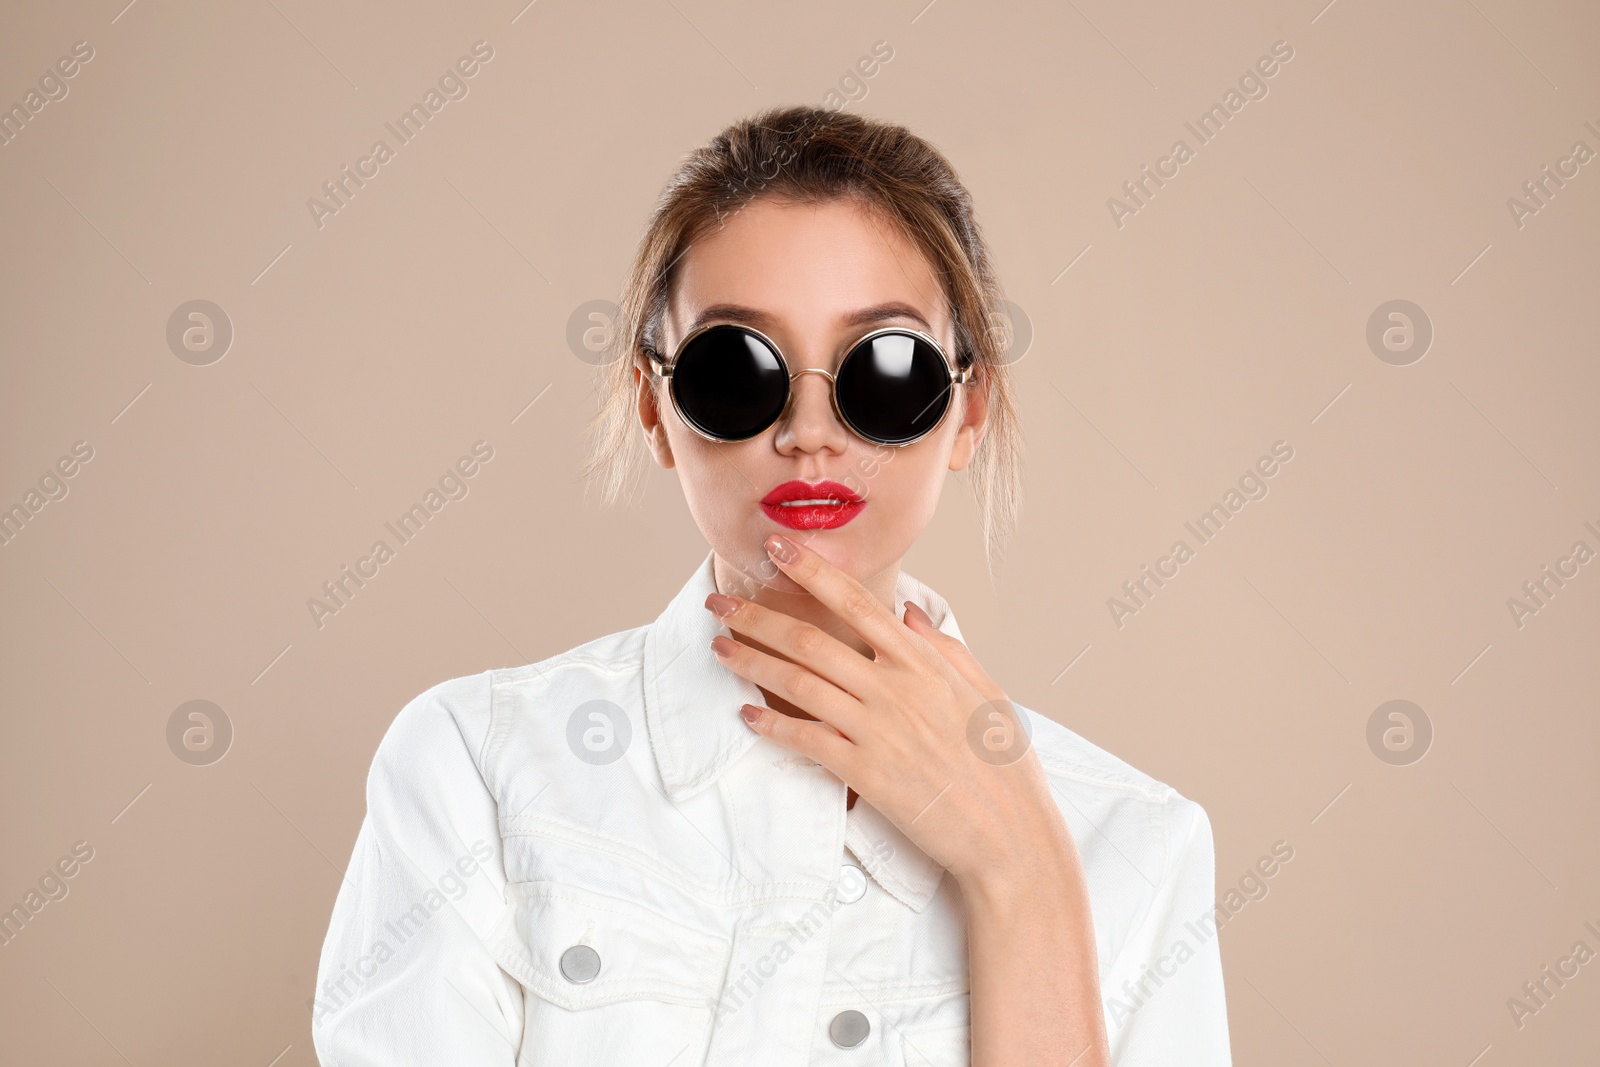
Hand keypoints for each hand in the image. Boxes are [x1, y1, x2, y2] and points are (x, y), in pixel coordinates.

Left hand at [704, 533, 1073, 891]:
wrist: (1011, 834)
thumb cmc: (1004, 765)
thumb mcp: (986, 693)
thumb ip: (945, 648)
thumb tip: (909, 612)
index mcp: (924, 663)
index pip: (857, 601)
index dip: (811, 570)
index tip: (777, 546)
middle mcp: (895, 689)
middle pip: (810, 640)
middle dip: (757, 616)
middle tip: (718, 600)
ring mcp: (877, 730)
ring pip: (797, 684)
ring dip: (750, 661)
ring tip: (719, 648)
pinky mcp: (864, 773)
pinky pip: (804, 739)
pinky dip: (769, 725)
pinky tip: (744, 714)